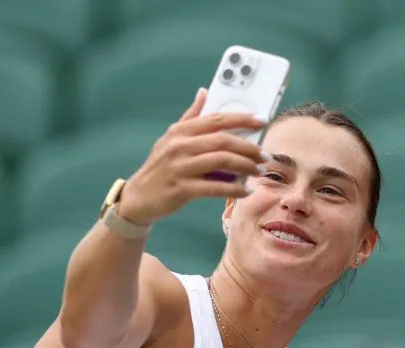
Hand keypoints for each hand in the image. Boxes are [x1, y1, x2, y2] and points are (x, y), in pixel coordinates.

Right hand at [117, 87, 266, 225]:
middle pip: (222, 140)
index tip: (262, 121)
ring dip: (245, 166)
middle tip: (265, 155)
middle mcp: (179, 146)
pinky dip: (233, 189)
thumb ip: (190, 116)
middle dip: (249, 147)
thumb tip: (204, 92)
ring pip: (221, 161)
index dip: (242, 118)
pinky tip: (245, 191)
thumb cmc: (161, 167)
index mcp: (180, 131)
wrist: (139, 198)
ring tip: (259, 171)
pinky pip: (214, 188)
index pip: (216, 119)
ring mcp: (179, 167)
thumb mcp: (171, 138)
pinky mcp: (181, 189)